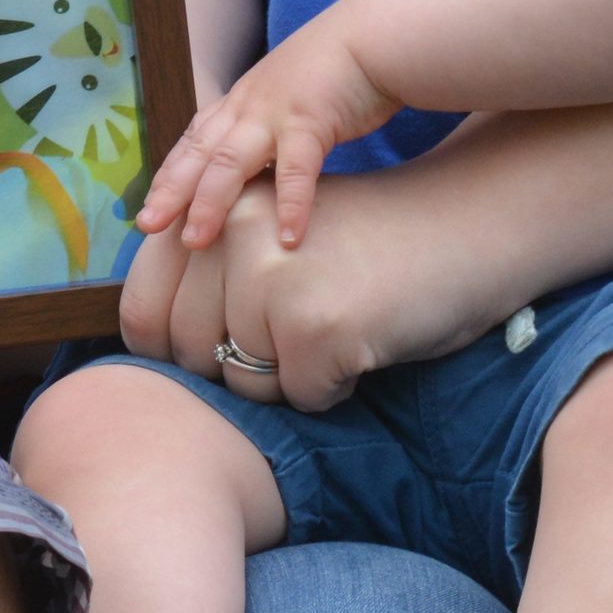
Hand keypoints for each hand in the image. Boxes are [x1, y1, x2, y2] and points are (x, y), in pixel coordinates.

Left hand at [120, 170, 515, 417]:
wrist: (471, 224)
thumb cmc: (367, 244)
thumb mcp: (272, 237)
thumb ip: (209, 273)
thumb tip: (145, 346)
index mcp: (214, 214)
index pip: (141, 311)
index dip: (167, 351)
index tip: (206, 355)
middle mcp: (232, 238)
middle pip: (191, 357)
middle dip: (241, 366)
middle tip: (297, 334)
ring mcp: (272, 281)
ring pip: (244, 385)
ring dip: (290, 378)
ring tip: (337, 325)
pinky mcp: (317, 327)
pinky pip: (301, 399)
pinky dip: (336, 387)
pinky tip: (366, 340)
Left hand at [136, 14, 396, 249]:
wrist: (374, 35)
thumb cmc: (337, 71)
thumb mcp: (288, 96)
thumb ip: (268, 127)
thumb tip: (260, 167)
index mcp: (242, 100)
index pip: (195, 140)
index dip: (170, 173)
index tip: (150, 205)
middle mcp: (248, 105)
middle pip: (199, 153)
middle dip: (171, 190)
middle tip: (147, 225)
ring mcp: (275, 112)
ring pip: (231, 161)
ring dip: (211, 203)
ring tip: (195, 240)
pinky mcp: (311, 120)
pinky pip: (296, 169)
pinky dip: (291, 204)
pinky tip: (289, 238)